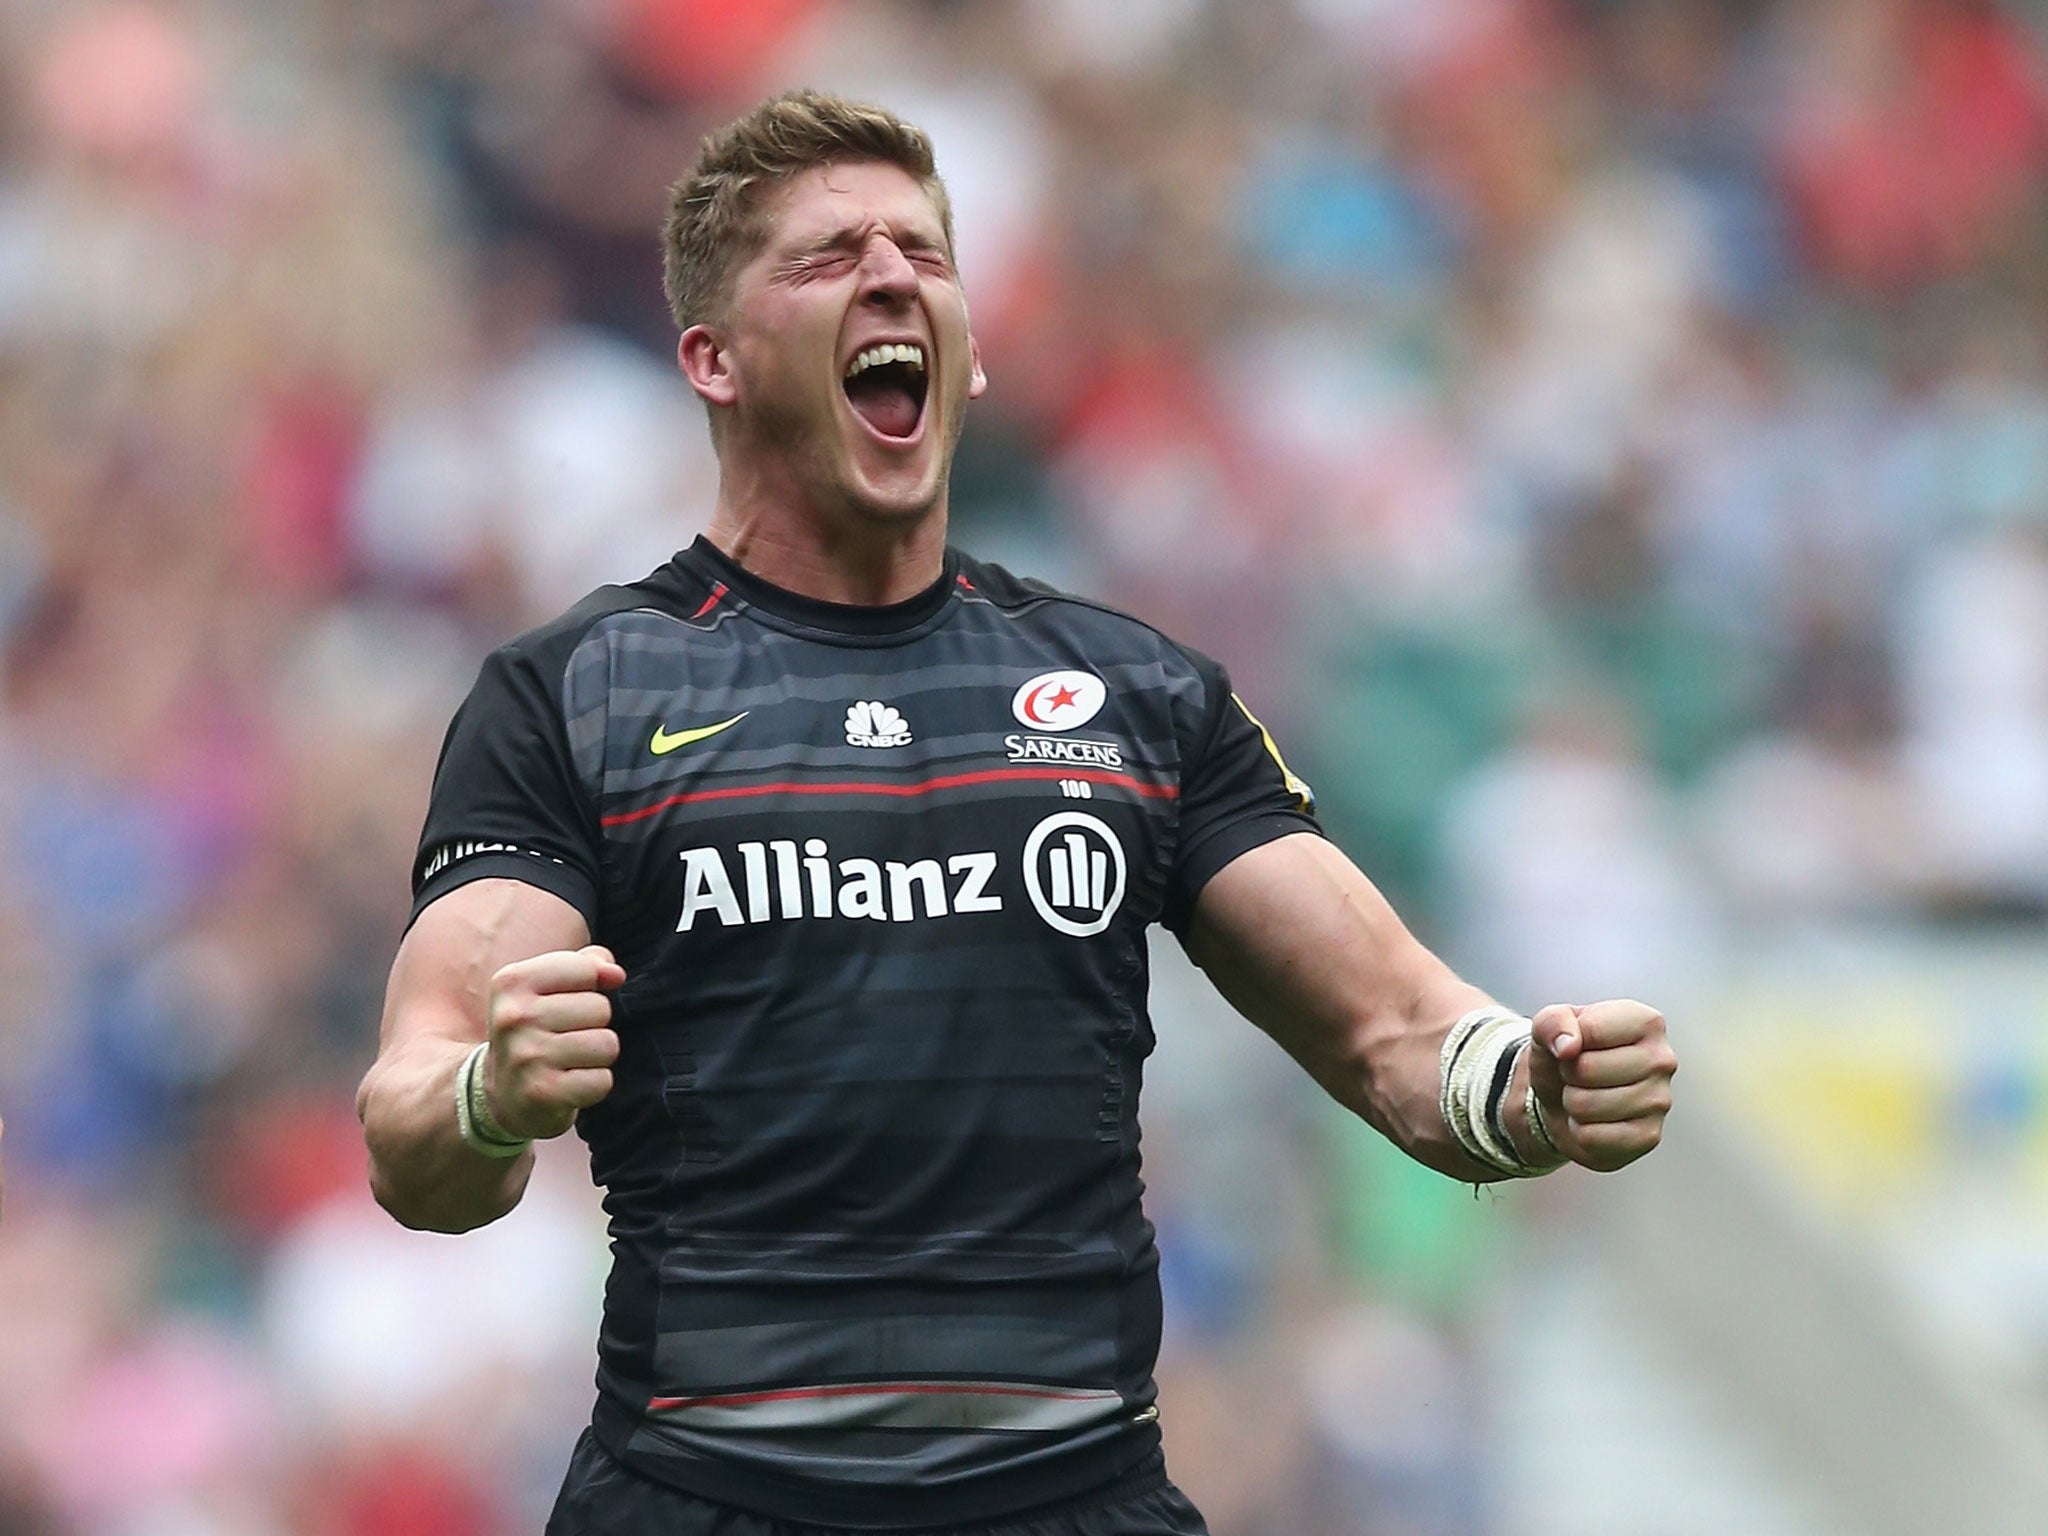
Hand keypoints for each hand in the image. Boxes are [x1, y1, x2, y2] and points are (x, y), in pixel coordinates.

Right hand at [482, 945, 625, 1139]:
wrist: (503, 1094)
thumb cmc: (536, 1030)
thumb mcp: (548, 987)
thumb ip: (586, 965)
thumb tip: (615, 974)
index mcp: (511, 982)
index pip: (586, 969)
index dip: (588, 987)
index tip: (564, 1003)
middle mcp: (514, 1017)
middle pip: (601, 1008)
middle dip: (594, 1024)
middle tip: (564, 1038)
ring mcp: (527, 1057)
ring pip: (607, 1044)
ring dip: (597, 1056)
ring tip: (569, 1061)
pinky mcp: (544, 1093)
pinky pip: (602, 1080)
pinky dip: (594, 1084)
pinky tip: (568, 1084)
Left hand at [1528, 1000, 1673, 1172]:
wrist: (1566, 1098)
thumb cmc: (1566, 1056)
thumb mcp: (1549, 1027)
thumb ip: (1552, 1021)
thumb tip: (1568, 1045)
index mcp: (1646, 1022)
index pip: (1592, 1030)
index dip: (1567, 1042)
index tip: (1576, 1046)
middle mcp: (1662, 1059)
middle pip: (1588, 1069)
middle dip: (1569, 1074)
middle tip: (1579, 1075)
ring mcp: (1660, 1100)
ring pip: (1587, 1106)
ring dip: (1572, 1103)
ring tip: (1585, 1095)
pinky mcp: (1649, 1136)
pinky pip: (1592, 1138)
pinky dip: (1580, 1131)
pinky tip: (1594, 1121)